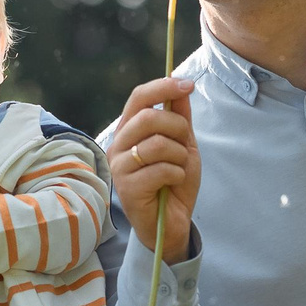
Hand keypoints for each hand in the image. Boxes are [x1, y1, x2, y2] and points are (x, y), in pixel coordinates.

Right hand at [109, 76, 198, 262]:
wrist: (171, 222)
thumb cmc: (173, 183)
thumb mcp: (183, 145)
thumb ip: (180, 117)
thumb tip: (182, 85)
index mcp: (129, 131)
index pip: (138, 98)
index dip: (163, 87)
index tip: (187, 84)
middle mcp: (118, 145)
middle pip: (148, 117)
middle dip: (177, 127)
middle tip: (184, 144)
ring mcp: (119, 167)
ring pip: (157, 144)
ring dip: (179, 156)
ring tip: (178, 169)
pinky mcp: (127, 188)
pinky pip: (161, 169)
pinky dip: (177, 174)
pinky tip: (173, 183)